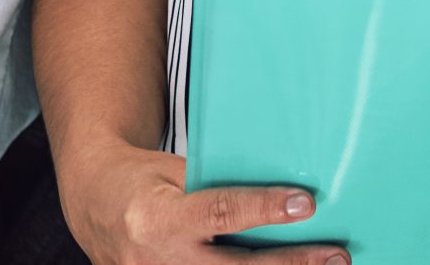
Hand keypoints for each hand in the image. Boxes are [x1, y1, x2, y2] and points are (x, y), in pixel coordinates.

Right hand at [60, 144, 342, 263]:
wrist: (93, 205)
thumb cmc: (140, 179)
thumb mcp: (171, 172)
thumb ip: (215, 186)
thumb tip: (277, 194)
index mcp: (157, 217)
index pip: (221, 213)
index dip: (266, 209)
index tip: (306, 204)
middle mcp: (159, 260)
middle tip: (336, 256)